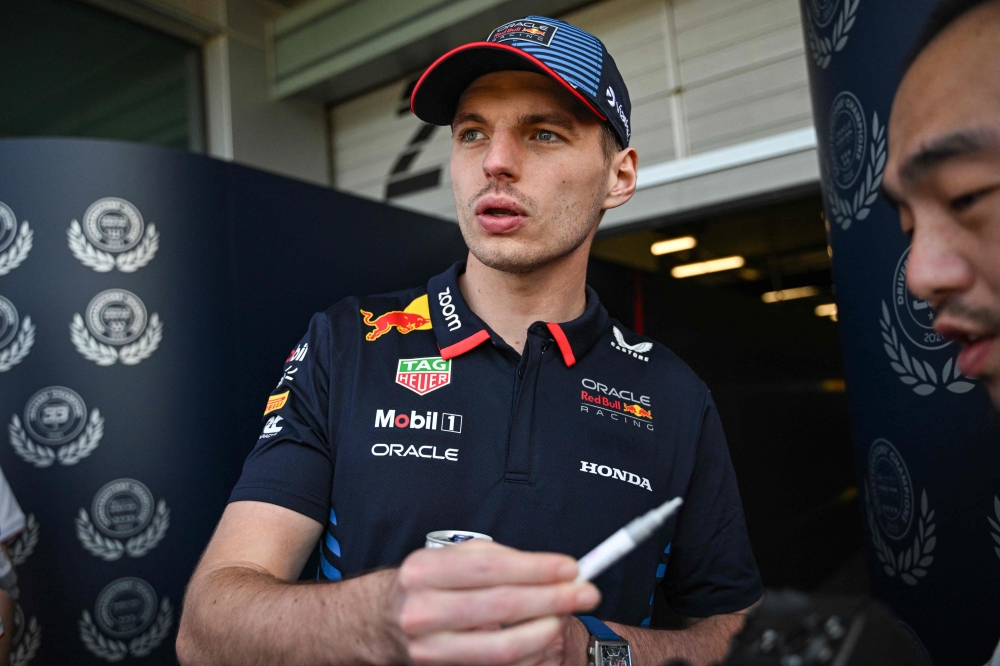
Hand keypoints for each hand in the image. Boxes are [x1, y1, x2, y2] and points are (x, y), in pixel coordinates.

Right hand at [387, 540, 600, 664]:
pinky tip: (543, 641)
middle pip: (502, 606)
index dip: (536, 568)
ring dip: (545, 632)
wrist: (381, 623)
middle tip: (587, 593)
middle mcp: (422, 612)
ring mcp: (429, 650)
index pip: (490, 568)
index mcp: (424, 571)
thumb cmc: (426, 585)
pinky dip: (528, 656)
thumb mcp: (448, 559)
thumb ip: (494, 559)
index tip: (572, 567)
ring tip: (564, 618)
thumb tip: (552, 569)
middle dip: (552, 599)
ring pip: (503, 647)